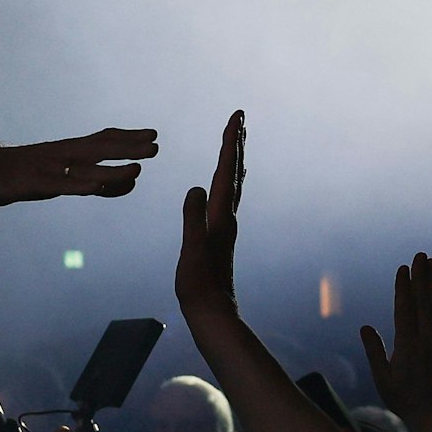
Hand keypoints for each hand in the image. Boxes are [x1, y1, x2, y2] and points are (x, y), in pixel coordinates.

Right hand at [0, 128, 158, 205]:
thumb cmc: (25, 174)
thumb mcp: (61, 176)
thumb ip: (90, 180)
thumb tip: (120, 183)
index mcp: (68, 150)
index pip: (103, 139)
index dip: (128, 136)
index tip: (152, 133)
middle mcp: (62, 154)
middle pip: (100, 148)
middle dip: (129, 147)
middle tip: (155, 146)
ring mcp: (50, 168)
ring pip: (86, 168)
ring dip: (113, 169)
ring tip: (137, 170)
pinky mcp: (37, 184)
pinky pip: (63, 185)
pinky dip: (82, 185)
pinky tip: (98, 187)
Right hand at [174, 110, 244, 321]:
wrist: (212, 313)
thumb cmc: (199, 286)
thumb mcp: (192, 251)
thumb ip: (193, 219)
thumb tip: (196, 187)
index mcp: (221, 218)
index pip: (226, 172)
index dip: (230, 143)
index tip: (235, 118)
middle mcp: (227, 218)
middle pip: (234, 173)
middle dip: (235, 144)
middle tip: (238, 118)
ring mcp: (225, 227)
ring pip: (232, 184)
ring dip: (232, 160)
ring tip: (233, 141)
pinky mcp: (219, 235)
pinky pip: (225, 197)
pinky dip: (225, 180)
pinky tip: (220, 184)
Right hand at [359, 254, 431, 425]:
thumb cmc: (405, 400)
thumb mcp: (382, 379)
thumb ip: (374, 351)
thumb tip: (365, 327)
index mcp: (408, 345)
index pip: (405, 309)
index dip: (404, 287)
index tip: (403, 268)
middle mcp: (427, 339)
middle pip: (424, 301)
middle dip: (421, 276)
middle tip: (421, 255)